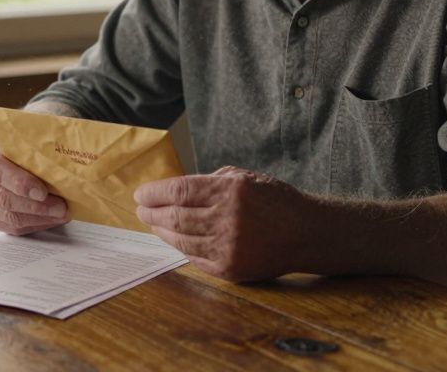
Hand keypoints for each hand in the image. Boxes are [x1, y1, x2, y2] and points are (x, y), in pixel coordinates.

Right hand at [0, 136, 67, 234]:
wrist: (12, 151)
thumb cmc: (24, 141)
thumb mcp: (29, 133)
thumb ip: (41, 142)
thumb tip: (67, 154)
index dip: (20, 183)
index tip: (43, 192)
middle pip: (3, 198)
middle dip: (36, 206)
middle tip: (62, 207)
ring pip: (7, 216)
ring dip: (38, 218)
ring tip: (61, 214)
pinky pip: (10, 226)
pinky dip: (34, 224)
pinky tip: (51, 219)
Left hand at [134, 166, 307, 280]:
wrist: (306, 233)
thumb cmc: (274, 200)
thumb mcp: (245, 178)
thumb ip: (210, 181)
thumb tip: (173, 189)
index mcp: (231, 191)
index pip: (179, 191)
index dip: (154, 193)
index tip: (141, 194)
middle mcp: (228, 219)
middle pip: (175, 216)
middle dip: (152, 213)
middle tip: (141, 209)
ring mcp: (229, 247)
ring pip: (181, 240)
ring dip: (161, 231)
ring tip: (153, 223)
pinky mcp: (230, 269)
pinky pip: (194, 258)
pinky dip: (180, 247)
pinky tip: (174, 239)